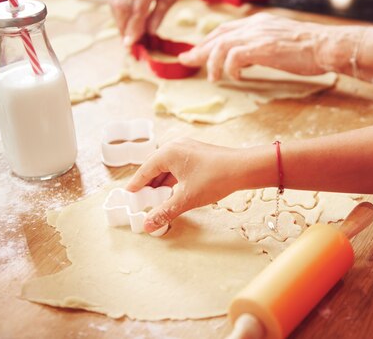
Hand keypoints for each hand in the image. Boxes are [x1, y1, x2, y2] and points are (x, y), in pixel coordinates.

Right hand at [110, 0, 198, 45]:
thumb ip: (157, 15)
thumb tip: (147, 34)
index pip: (136, 9)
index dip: (132, 28)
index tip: (130, 45)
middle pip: (120, 5)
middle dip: (122, 26)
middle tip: (127, 43)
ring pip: (114, 0)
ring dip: (119, 20)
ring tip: (126, 35)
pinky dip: (119, 10)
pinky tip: (125, 22)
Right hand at [127, 138, 242, 232]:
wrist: (244, 168)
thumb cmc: (215, 178)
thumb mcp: (186, 199)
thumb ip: (164, 212)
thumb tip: (147, 225)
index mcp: (168, 153)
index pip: (145, 170)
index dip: (136, 185)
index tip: (128, 196)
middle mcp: (176, 146)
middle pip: (155, 167)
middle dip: (148, 185)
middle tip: (141, 201)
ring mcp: (188, 148)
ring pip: (168, 167)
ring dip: (162, 183)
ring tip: (156, 199)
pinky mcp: (198, 154)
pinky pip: (178, 166)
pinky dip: (173, 179)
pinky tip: (174, 192)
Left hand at [178, 13, 355, 80]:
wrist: (326, 46)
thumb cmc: (309, 49)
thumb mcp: (280, 42)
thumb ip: (261, 46)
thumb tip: (247, 60)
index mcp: (258, 23)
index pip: (225, 30)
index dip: (208, 41)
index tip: (196, 52)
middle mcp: (254, 25)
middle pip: (217, 36)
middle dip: (199, 49)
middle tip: (186, 61)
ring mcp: (258, 35)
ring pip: (221, 46)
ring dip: (212, 62)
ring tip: (213, 78)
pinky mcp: (262, 48)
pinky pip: (234, 57)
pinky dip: (230, 68)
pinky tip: (236, 78)